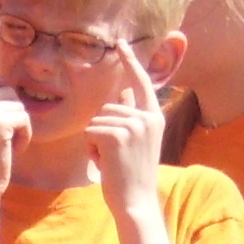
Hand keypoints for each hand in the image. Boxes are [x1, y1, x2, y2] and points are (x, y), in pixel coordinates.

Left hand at [86, 59, 165, 224]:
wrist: (136, 201)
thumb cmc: (133, 174)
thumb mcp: (138, 141)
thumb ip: (133, 115)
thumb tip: (126, 92)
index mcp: (154, 117)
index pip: (141, 82)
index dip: (130, 61)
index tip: (121, 43)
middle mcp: (146, 117)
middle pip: (107, 108)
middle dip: (103, 131)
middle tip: (117, 156)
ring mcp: (132, 125)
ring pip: (96, 120)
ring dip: (96, 142)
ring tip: (113, 161)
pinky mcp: (116, 134)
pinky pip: (89, 132)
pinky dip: (91, 150)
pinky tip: (105, 164)